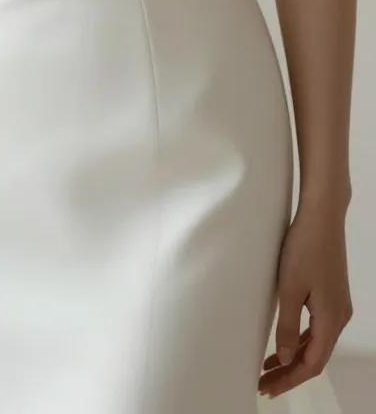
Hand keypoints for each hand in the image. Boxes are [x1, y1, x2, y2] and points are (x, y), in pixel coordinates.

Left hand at [258, 202, 352, 398]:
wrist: (322, 216)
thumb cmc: (303, 248)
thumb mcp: (290, 289)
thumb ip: (287, 326)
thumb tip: (286, 359)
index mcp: (331, 319)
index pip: (312, 364)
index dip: (290, 379)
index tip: (267, 387)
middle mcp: (339, 316)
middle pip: (316, 357)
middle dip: (291, 372)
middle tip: (264, 382)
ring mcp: (337, 304)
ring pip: (317, 342)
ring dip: (295, 356)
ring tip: (269, 365)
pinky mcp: (332, 293)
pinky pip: (318, 327)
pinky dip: (301, 339)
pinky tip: (285, 340)